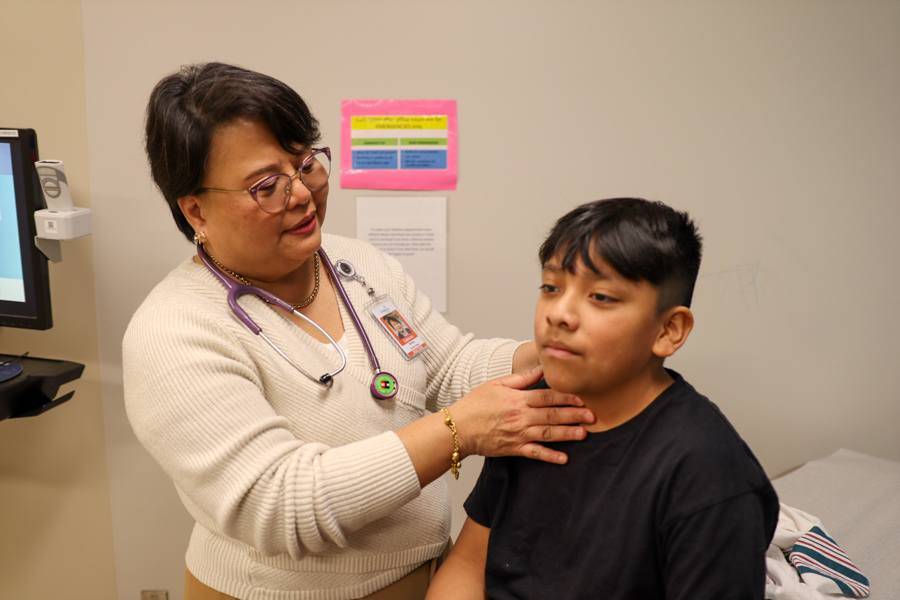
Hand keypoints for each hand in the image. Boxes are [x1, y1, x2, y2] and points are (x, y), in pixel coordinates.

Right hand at [450, 365, 593, 463]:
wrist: (458, 428)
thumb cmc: (475, 405)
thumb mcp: (496, 384)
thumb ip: (521, 378)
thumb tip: (540, 369)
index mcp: (518, 399)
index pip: (547, 397)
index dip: (566, 397)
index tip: (582, 398)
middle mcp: (520, 417)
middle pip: (552, 415)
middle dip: (574, 415)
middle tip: (592, 416)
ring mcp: (518, 434)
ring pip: (548, 434)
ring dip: (567, 434)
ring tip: (584, 434)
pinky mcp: (513, 449)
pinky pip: (535, 453)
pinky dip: (550, 456)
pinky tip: (564, 458)